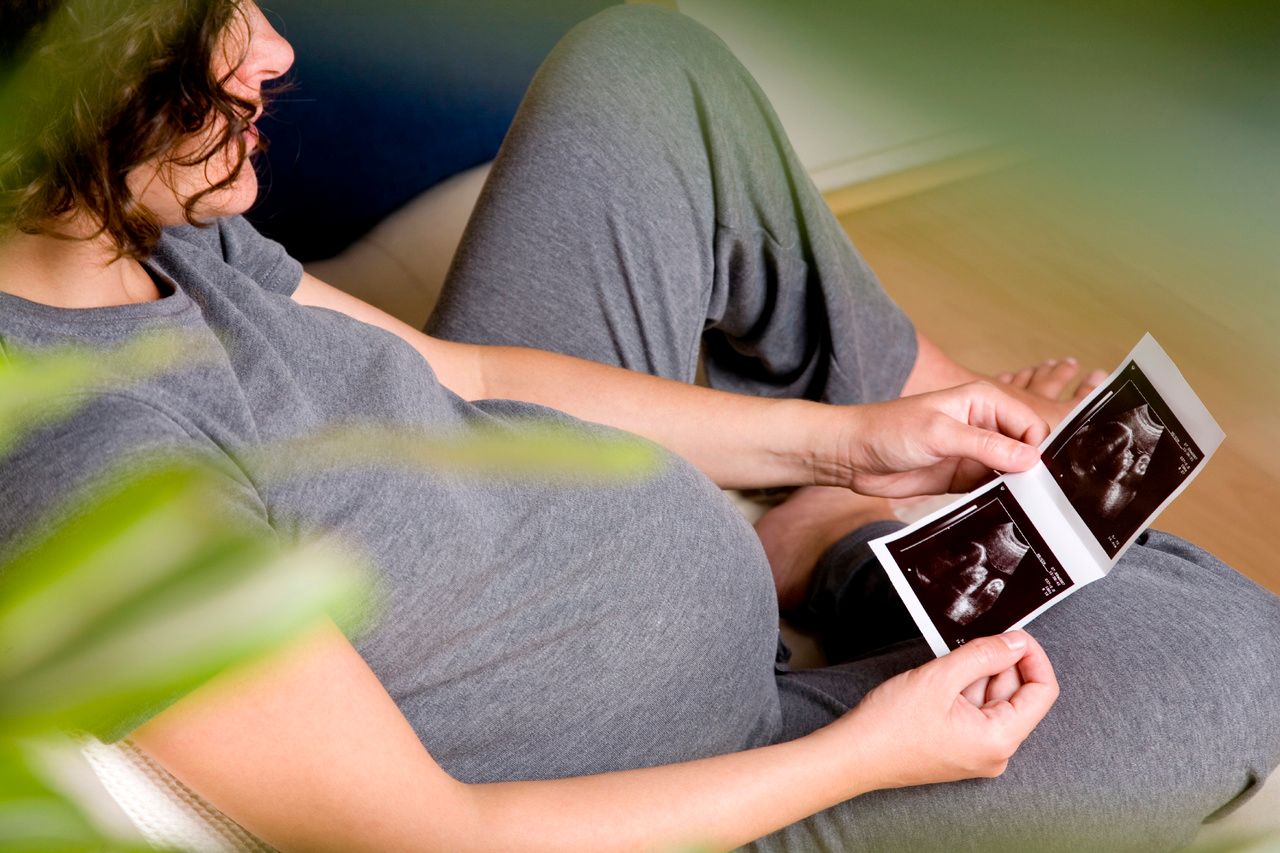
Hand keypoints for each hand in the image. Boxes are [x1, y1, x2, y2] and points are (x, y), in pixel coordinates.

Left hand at [819, 381, 1049, 496]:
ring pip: (1012, 473)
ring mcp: (974, 453)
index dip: (1039, 450)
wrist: (852, 455)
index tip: (1042, 479)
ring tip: (1028, 512)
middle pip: (1026, 450)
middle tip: (1041, 501)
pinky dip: (1001, 500)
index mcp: (984, 401)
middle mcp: (984, 425)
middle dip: (1034, 472)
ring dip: (1019, 489)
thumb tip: (1030, 459)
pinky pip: (992, 489)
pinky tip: (1007, 514)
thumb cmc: (889, 431)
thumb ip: (986, 446)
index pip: (1030, 425)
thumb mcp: (940, 434)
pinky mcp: (962, 477)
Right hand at [831, 631, 1058, 788]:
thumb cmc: (891, 724)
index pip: (1042, 692)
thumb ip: (985, 655)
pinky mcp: (962, 747)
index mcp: (999, 739)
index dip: (1033, 657)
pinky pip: (977, 711)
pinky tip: (941, 680)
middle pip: (1018, 694)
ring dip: (976, 674)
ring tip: (944, 666)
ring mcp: (979, 751)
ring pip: (994, 699)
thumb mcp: (940, 678)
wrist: (854, 755)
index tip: (1015, 633)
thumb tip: (1017, 641)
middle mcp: (996, 751)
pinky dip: (965, 688)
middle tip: (969, 640)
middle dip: (998, 663)